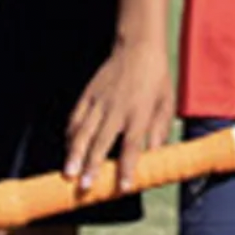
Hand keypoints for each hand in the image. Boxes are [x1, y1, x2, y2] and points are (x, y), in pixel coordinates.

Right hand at [64, 42, 174, 191]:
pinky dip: (70, 135)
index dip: (127, 167)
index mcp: (140, 112)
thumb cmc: (156, 79)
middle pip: (101, 141)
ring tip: (68, 173)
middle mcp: (118, 108)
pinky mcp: (88, 93)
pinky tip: (68, 150)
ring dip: (75, 154)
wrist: (138, 46)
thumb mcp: (166, 104)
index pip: (132, 145)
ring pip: (83, 131)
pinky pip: (76, 117)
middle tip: (85, 186)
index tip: (123, 187)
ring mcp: (100, 100)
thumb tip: (154, 158)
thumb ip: (159, 132)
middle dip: (92, 165)